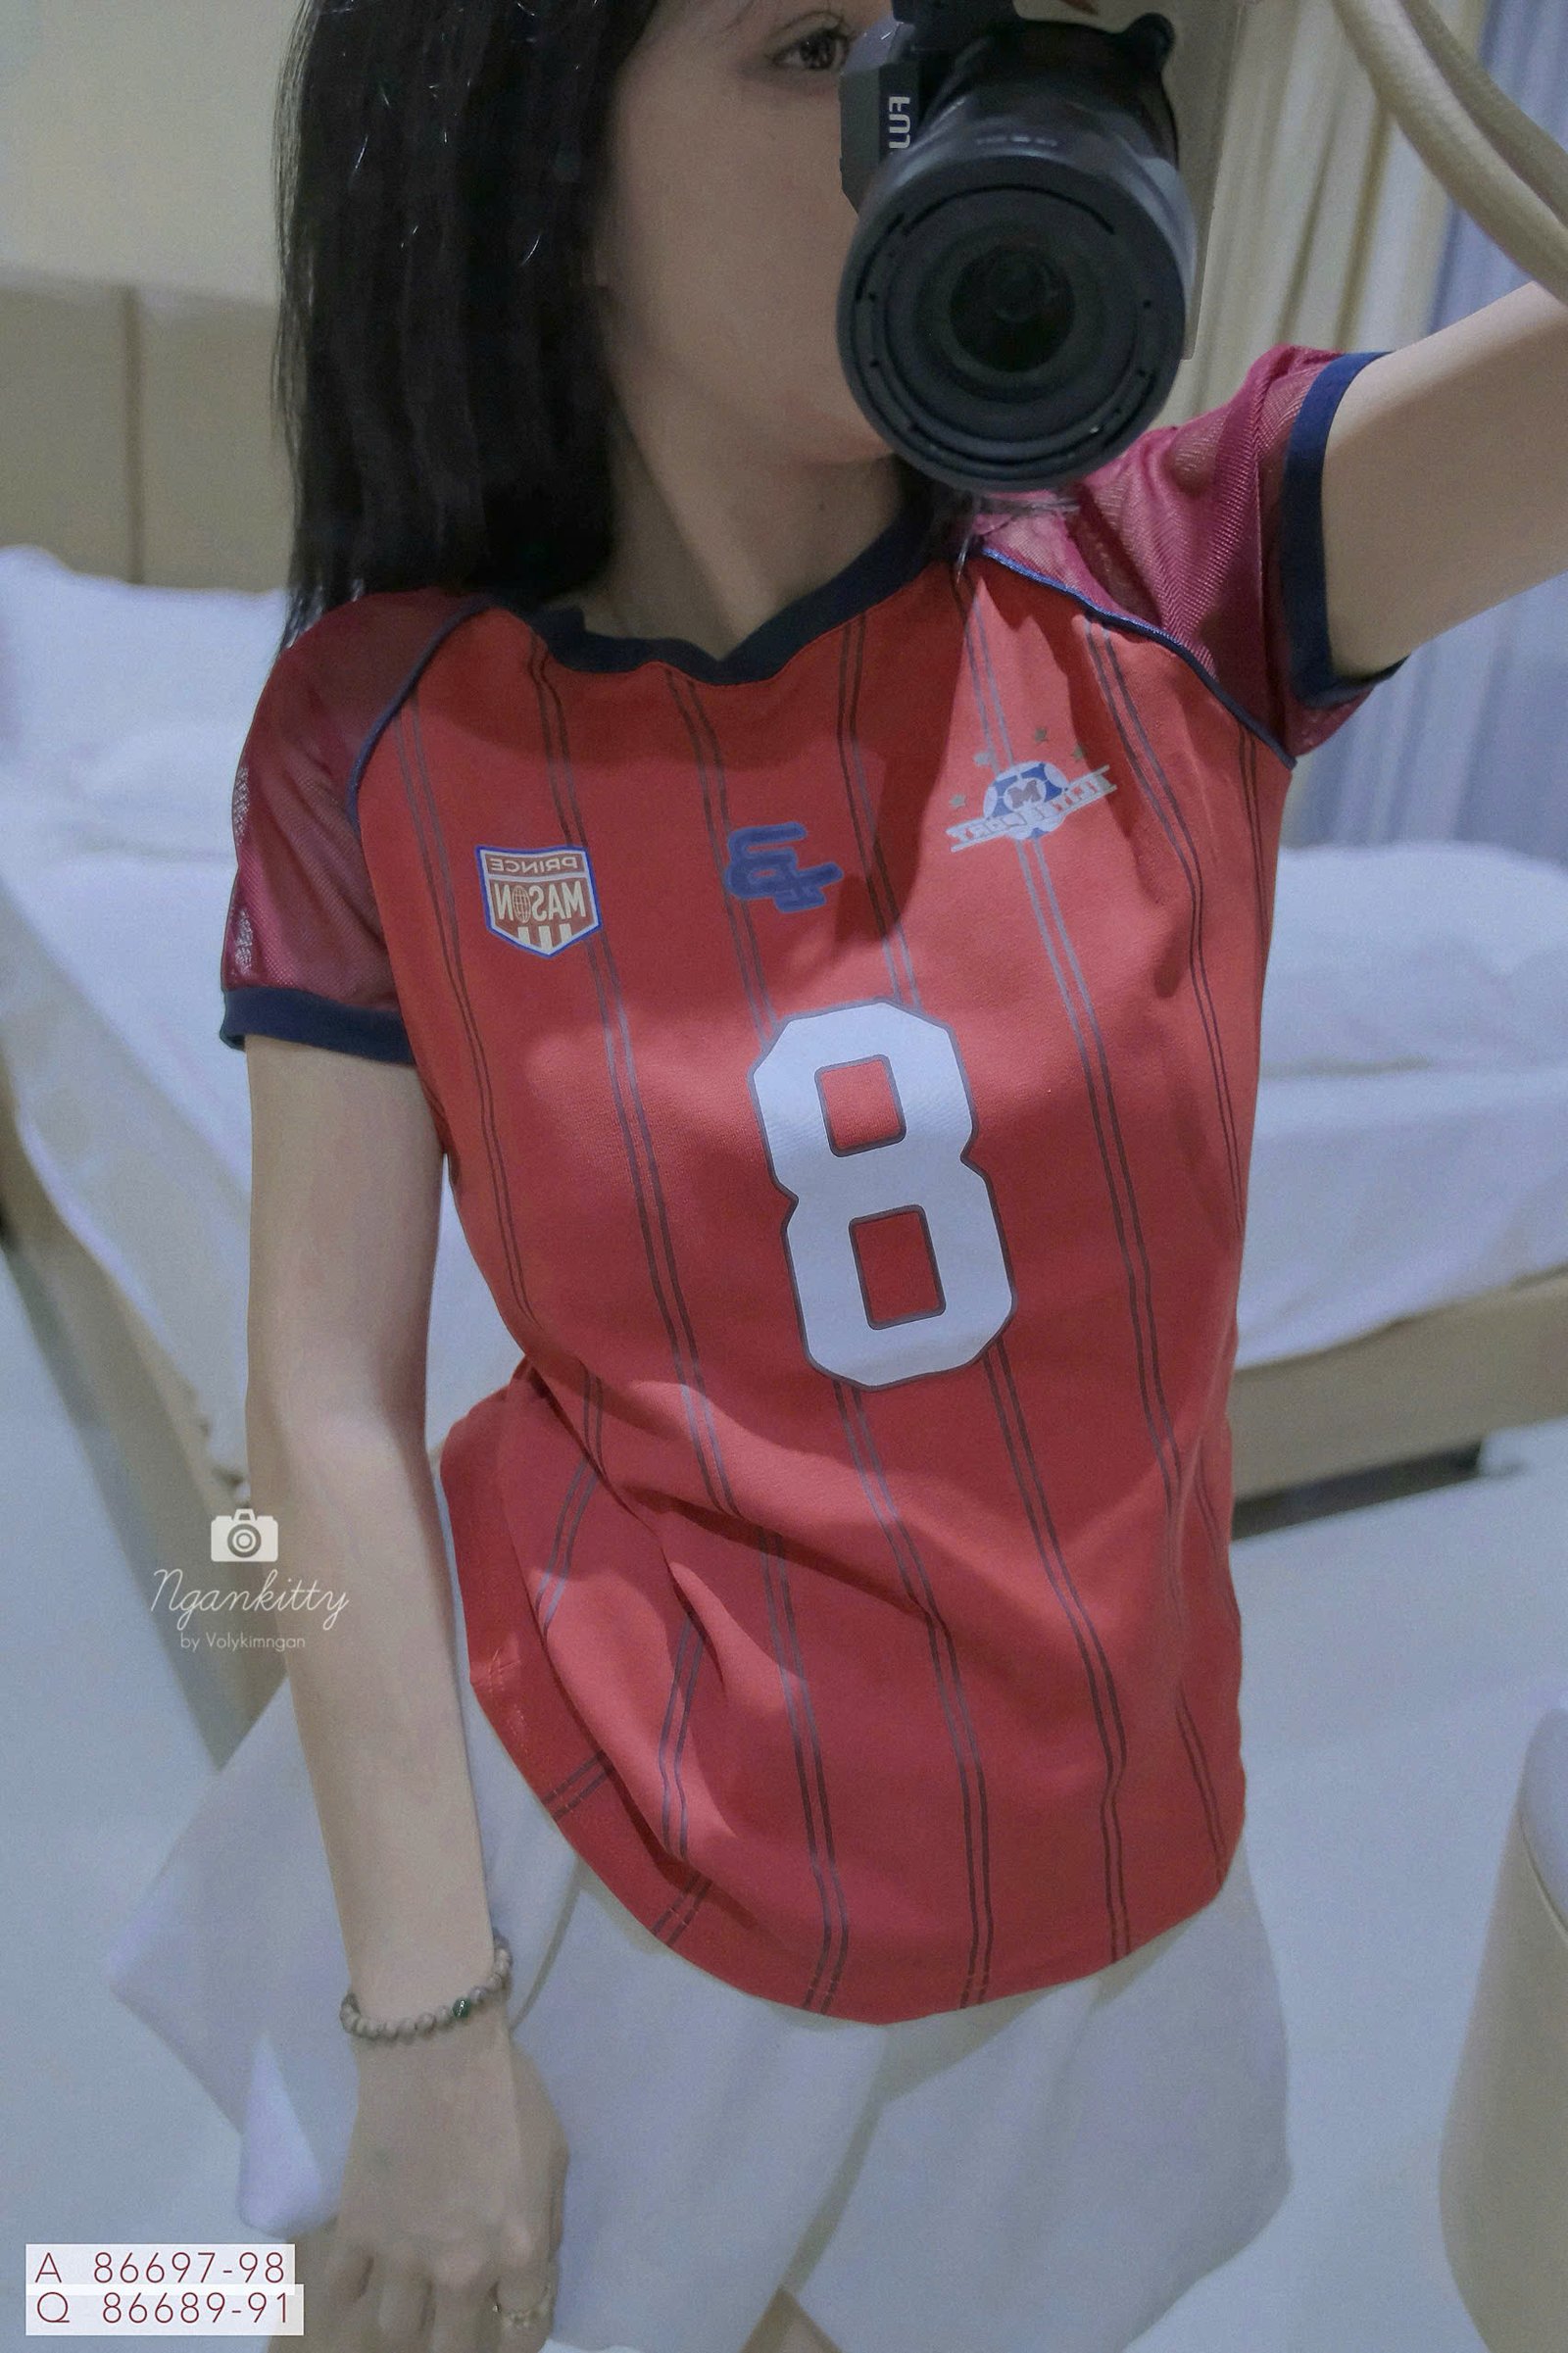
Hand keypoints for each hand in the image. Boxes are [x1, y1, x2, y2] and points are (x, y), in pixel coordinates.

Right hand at [316, 2004, 568, 2352]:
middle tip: (450, 2320)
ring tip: (406, 2299)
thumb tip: (532, 2262)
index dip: (516, 2331)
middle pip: (451, 2348)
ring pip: (394, 2332)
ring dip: (404, 2319)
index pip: (522, 2331)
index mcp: (519, 2250)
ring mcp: (403, 2257)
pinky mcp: (355, 2233)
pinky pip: (341, 2292)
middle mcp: (461, 2270)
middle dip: (454, 2340)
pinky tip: (357, 2278)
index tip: (505, 2321)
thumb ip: (546, 2220)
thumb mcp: (554, 2155)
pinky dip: (347, 2291)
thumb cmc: (507, 2092)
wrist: (436, 2051)